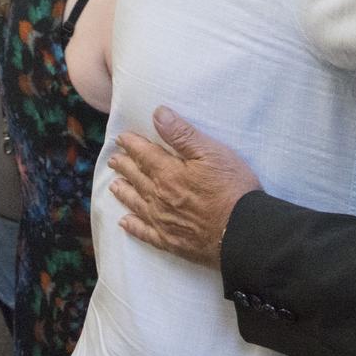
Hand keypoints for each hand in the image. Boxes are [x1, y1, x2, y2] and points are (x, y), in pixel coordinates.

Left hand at [109, 107, 261, 268]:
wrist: (242, 231)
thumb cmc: (232, 188)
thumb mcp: (212, 153)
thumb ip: (183, 134)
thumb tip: (158, 114)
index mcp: (169, 173)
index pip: (144, 154)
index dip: (132, 145)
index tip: (121, 138)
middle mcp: (160, 197)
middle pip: (137, 178)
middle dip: (124, 167)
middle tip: (113, 160)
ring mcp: (163, 221)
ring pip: (137, 203)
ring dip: (124, 193)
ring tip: (114, 186)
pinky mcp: (171, 241)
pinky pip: (145, 232)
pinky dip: (133, 226)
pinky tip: (125, 223)